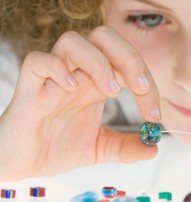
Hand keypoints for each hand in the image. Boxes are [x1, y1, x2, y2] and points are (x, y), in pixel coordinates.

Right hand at [0, 26, 159, 180]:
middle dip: (130, 59)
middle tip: (140, 89)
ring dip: (98, 61)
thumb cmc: (59, 148)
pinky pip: (38, 60)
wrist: (23, 163)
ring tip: (110, 91)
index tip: (155, 116)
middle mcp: (78, 72)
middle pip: (105, 37)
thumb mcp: (101, 148)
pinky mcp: (28, 87)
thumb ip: (127, 147)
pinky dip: (57, 68)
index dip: (149, 84)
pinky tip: (71, 88)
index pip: (128, 62)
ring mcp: (53, 77)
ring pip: (72, 40)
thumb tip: (154, 148)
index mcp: (97, 81)